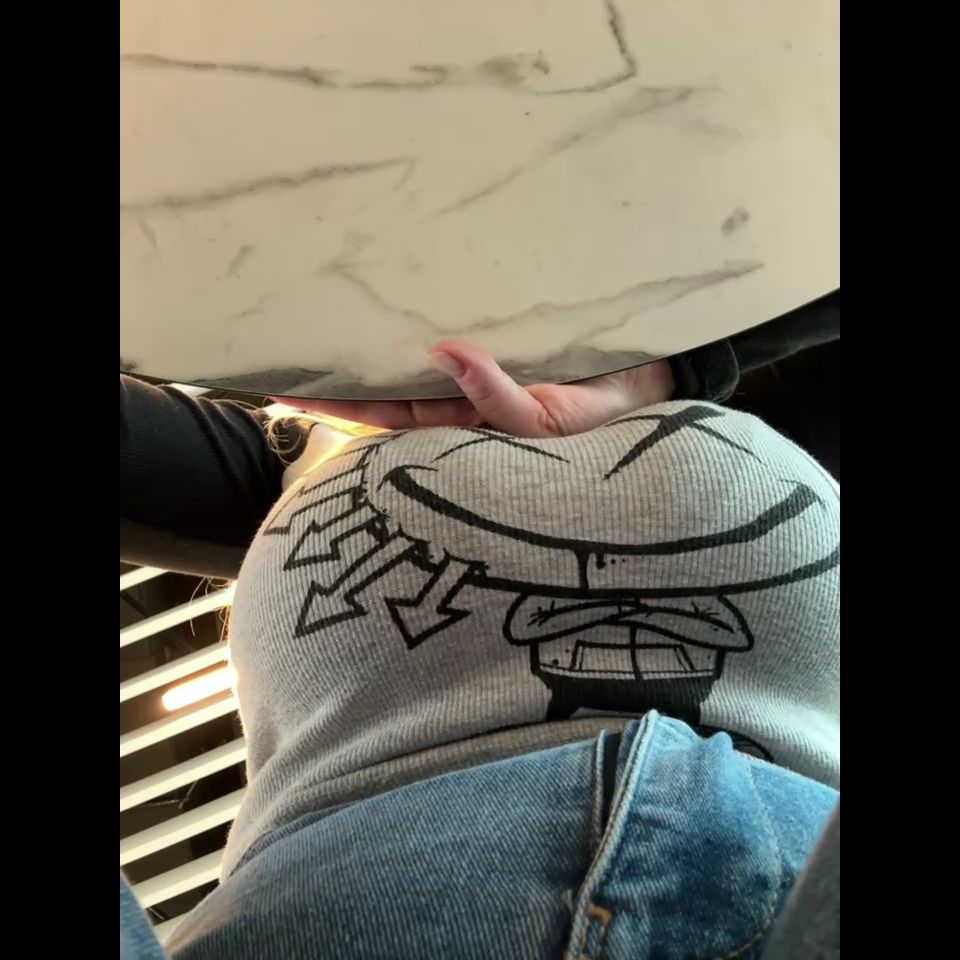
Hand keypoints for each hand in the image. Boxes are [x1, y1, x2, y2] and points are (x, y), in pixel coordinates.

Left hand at [287, 340, 675, 437]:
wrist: (661, 378)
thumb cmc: (616, 411)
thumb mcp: (562, 420)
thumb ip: (505, 400)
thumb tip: (443, 353)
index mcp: (474, 429)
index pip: (397, 419)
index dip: (346, 405)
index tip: (289, 390)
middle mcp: (469, 399)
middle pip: (396, 385)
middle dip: (344, 370)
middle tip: (281, 346)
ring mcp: (484, 364)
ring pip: (418, 354)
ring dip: (375, 337)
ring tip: (321, 313)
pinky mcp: (503, 333)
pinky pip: (453, 324)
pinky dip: (421, 312)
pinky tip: (389, 290)